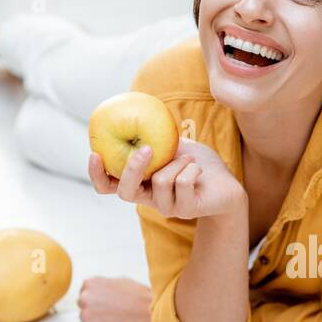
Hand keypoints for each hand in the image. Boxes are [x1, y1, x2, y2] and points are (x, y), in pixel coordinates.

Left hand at [77, 276, 152, 321]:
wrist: (147, 313)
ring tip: (114, 318)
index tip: (104, 301)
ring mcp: (87, 313)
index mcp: (91, 283)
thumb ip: (104, 285)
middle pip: (83, 304)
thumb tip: (101, 290)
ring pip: (86, 318)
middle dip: (94, 308)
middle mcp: (85, 297)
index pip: (85, 291)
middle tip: (109, 311)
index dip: (96, 297)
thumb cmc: (138, 297)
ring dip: (96, 319)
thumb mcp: (120, 281)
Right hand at [88, 137, 245, 219]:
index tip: (95, 154)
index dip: (97, 174)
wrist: (226, 184)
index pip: (109, 186)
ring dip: (178, 162)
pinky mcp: (186, 209)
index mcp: (140, 183)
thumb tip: (134, 111)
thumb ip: (154, 136)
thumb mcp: (173, 144)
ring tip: (189, 159)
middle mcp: (149, 198)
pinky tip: (198, 169)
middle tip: (147, 149)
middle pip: (126, 191)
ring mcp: (167, 207)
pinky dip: (192, 168)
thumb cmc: (197, 163)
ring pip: (160, 181)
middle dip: (133, 168)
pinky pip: (183, 183)